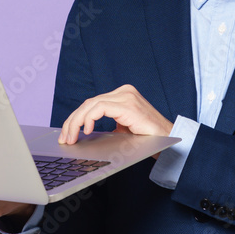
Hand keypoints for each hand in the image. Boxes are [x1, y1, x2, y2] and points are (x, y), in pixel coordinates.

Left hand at [58, 84, 173, 144]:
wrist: (169, 142)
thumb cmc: (148, 138)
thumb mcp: (124, 129)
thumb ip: (108, 125)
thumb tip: (85, 133)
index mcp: (123, 95)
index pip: (92, 103)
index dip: (76, 118)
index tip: (67, 133)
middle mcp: (124, 91)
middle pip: (89, 103)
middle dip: (72, 121)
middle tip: (64, 138)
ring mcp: (126, 96)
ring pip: (91, 104)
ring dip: (76, 122)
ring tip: (70, 137)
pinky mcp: (127, 104)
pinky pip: (100, 108)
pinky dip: (89, 118)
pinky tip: (86, 130)